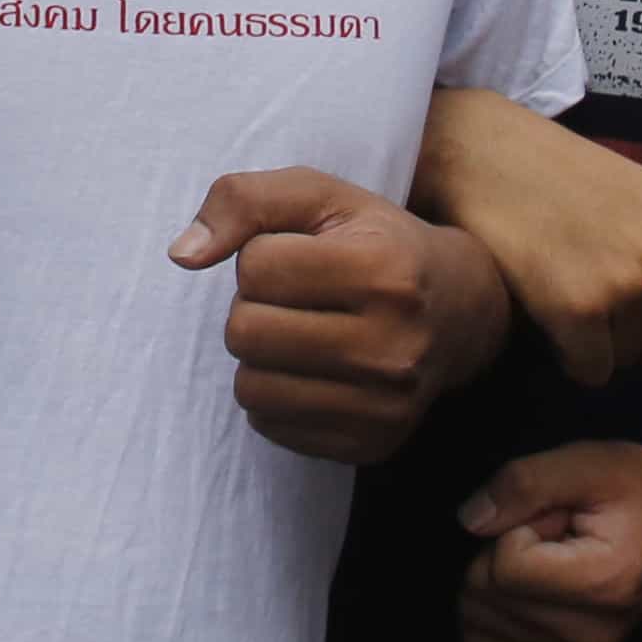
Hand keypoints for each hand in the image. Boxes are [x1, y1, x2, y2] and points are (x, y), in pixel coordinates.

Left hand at [173, 170, 512, 464]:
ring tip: (299, 333)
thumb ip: (245, 200)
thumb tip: (182, 254)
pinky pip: (270, 427)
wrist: (460, 314)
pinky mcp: (370, 445)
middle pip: (245, 332)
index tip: (302, 256)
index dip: (262, 254)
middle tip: (293, 300)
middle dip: (252, 308)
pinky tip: (312, 371)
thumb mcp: (321, 197)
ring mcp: (385, 406)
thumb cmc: (376, 244)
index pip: (256, 267)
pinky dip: (275, 396)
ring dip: (258, 357)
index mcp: (385, 272)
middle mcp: (392, 346)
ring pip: (250, 388)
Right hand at [412, 90, 641, 383]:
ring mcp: (625, 284)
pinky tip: (546, 314)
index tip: (638, 300)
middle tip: (589, 293)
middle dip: (632, 331)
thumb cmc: (553, 172)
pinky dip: (568, 356)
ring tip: (564, 292)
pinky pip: (591, 371)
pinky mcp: (578, 311)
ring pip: (628, 359)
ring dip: (597, 342)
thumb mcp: (638, 195)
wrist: (479, 152)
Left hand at [454, 440, 641, 641]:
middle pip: (486, 598)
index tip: (558, 516)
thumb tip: (469, 522)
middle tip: (554, 536)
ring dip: (499, 584)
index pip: (505, 566)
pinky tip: (537, 586)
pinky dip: (497, 611)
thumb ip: (525, 483)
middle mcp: (588, 635)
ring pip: (478, 625)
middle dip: (503, 554)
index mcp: (602, 584)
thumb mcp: (588, 464)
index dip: (517, 527)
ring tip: (550, 560)